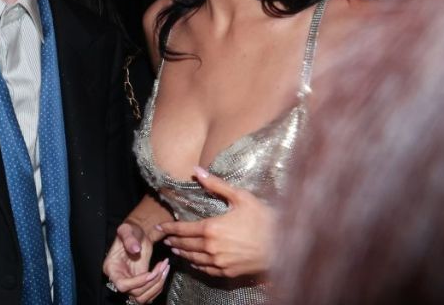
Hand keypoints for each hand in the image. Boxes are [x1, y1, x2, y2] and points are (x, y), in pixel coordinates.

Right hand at [102, 220, 169, 303]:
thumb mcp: (127, 230)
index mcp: (111, 268)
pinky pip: (150, 295)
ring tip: (164, 267)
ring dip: (158, 285)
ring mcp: (131, 283)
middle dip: (152, 282)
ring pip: (144, 298)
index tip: (150, 274)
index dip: (137, 283)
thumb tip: (135, 249)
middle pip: (135, 294)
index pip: (122, 285)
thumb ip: (129, 239)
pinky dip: (160, 285)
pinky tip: (164, 270)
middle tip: (162, 267)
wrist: (139, 235)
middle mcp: (119, 279)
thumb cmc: (131, 231)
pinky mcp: (141, 284)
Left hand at [157, 166, 273, 277]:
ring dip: (183, 253)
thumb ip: (216, 184)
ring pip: (193, 259)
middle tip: (165, 239)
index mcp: (211, 228)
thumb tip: (197, 170)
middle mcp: (211, 248)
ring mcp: (219, 262)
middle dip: (174, 241)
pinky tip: (195, 262)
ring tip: (176, 249)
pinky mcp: (228, 272)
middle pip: (186, 245)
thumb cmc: (264, 219)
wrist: (284, 245)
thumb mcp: (240, 197)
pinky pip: (206, 270)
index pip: (182, 229)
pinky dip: (197, 265)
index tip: (159, 228)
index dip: (169, 228)